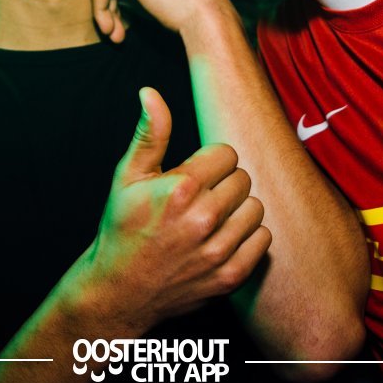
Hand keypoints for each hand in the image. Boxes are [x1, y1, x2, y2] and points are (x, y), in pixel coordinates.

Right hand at [82, 88, 270, 329]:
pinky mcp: (230, 276)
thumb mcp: (128, 176)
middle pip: (243, 178)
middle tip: (201, 198)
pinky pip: (263, 239)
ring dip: (238, 209)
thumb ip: (150, 133)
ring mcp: (218, 251)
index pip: (227, 154)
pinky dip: (248, 237)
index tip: (194, 176)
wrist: (119, 289)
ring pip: (256, 207)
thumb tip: (150, 92)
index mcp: (180, 188)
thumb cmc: (122, 228)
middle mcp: (203, 219)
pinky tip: (223, 238)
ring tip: (213, 218)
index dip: (210, 162)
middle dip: (223, 184)